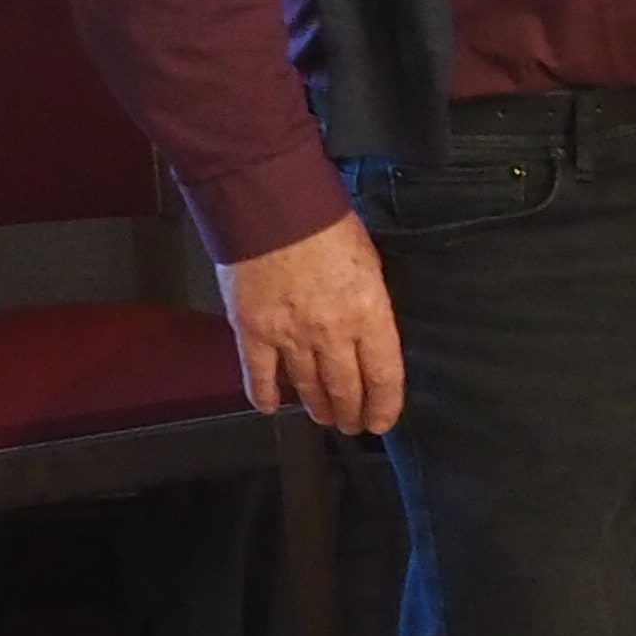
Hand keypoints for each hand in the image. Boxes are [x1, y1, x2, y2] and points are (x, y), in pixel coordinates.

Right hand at [219, 212, 403, 434]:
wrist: (274, 209)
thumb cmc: (329, 226)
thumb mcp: (371, 265)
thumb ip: (370, 305)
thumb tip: (369, 333)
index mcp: (369, 314)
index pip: (383, 375)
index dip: (384, 405)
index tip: (382, 422)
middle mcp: (332, 333)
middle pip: (345, 386)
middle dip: (350, 411)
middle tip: (352, 425)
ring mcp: (289, 335)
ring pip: (306, 385)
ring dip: (317, 406)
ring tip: (324, 418)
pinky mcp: (252, 331)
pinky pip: (259, 374)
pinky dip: (263, 394)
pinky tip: (271, 408)